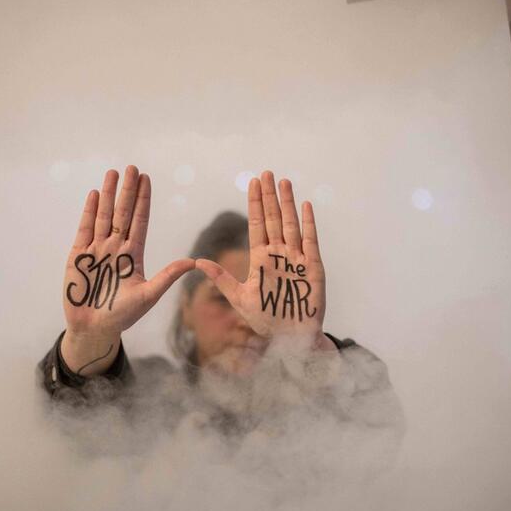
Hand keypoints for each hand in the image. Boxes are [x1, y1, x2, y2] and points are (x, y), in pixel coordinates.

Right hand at [62, 166, 193, 371]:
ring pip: (104, 216)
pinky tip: (96, 195)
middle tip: (133, 168)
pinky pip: (85, 229)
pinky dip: (90, 212)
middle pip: (123, 213)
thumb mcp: (148, 296)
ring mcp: (97, 249)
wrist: (94, 329)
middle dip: (128, 191)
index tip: (147, 180)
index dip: (143, 201)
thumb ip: (167, 277)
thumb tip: (193, 262)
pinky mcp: (79, 255)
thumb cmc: (122, 315)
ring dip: (110, 195)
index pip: (140, 221)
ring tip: (114, 173)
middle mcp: (116, 247)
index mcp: (133, 254)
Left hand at [195, 171, 330, 349]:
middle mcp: (279, 253)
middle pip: (273, 218)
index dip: (255, 203)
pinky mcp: (312, 266)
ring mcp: (296, 258)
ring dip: (287, 203)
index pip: (257, 224)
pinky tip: (304, 205)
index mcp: (262, 258)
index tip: (252, 182)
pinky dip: (308, 223)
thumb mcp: (239, 298)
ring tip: (283, 182)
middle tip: (266, 172)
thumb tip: (197, 261)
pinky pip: (310, 240)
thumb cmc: (266, 319)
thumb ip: (221, 278)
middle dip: (269, 196)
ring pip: (290, 224)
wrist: (291, 338)